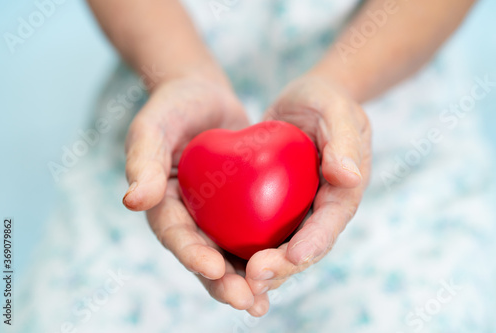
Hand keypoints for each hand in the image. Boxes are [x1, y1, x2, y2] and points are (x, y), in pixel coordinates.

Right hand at [122, 72, 268, 314]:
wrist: (203, 96)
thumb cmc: (174, 107)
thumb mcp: (154, 127)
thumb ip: (143, 161)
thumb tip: (133, 201)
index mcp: (162, 203)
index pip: (175, 234)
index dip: (192, 254)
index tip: (214, 269)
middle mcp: (187, 216)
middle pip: (203, 256)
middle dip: (223, 283)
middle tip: (247, 302)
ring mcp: (212, 215)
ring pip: (227, 255)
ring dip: (245, 281)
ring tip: (262, 303)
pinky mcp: (236, 209)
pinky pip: (249, 235)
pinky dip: (264, 254)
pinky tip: (283, 269)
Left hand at [245, 74, 371, 313]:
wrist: (304, 102)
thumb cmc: (324, 101)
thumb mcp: (336, 110)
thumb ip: (344, 141)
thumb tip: (348, 178)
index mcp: (344, 190)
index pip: (331, 222)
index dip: (314, 242)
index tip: (292, 256)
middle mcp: (322, 208)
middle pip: (305, 246)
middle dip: (283, 267)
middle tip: (254, 277)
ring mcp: (300, 212)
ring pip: (283, 250)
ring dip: (264, 271)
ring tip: (238, 285)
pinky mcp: (277, 209)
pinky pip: (263, 235)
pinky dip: (247, 253)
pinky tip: (223, 265)